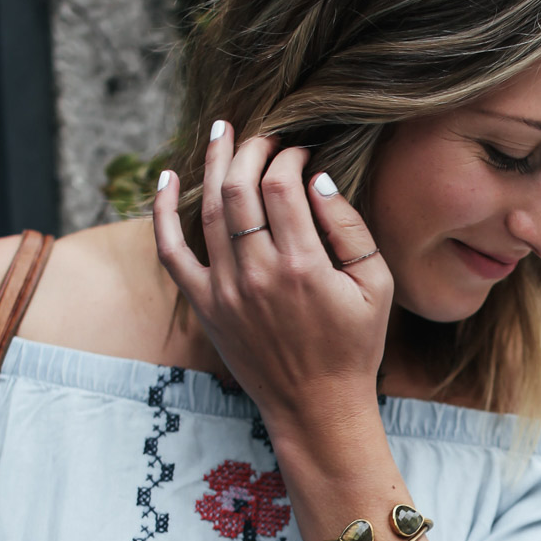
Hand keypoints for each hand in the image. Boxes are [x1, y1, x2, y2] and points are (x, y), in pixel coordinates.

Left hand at [153, 125, 392, 449]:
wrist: (316, 406)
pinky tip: (167, 178)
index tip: (300, 151)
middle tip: (263, 134)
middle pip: (240, 188)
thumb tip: (317, 179)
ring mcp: (225, 290)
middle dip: (251, 149)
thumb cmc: (354, 346)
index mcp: (303, 266)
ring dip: (213, 164)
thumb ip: (350, 230)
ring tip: (222, 134)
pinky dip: (163, 212)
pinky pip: (170, 251)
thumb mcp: (376, 287)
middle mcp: (258, 274)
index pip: (282, 185)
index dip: (288, 156)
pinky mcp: (205, 306)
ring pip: (208, 209)